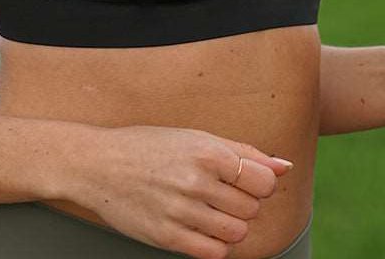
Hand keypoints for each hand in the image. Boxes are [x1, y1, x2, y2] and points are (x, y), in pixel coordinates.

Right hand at [68, 124, 293, 258]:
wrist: (99, 165)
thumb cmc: (151, 147)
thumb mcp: (196, 138)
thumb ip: (243, 153)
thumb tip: (285, 167)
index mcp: (207, 152)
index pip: (264, 182)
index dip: (258, 183)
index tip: (241, 180)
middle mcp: (197, 181)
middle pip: (251, 209)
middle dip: (242, 203)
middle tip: (219, 193)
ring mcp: (181, 211)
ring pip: (236, 233)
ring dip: (230, 225)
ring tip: (210, 211)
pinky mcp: (167, 237)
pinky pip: (214, 253)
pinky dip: (214, 244)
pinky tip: (199, 227)